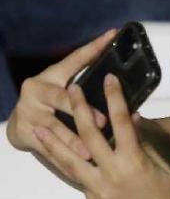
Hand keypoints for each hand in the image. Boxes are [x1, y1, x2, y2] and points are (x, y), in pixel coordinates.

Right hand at [6, 29, 116, 184]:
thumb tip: (120, 69)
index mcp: (52, 75)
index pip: (75, 58)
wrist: (21, 123)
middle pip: (61, 98)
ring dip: (73, 140)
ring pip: (55, 128)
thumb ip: (89, 76)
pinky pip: (47, 147)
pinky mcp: (25, 133)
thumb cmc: (53, 102)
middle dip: (82, 109)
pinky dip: (63, 155)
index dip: (94, 47)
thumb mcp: (66, 86)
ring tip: (90, 152)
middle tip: (103, 120)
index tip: (112, 35)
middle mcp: (37, 90)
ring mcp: (29, 112)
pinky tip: (77, 163)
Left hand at [29, 73, 169, 198]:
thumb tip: (132, 120)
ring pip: (70, 162)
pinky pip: (83, 184)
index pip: (122, 121)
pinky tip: (66, 162)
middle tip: (70, 90)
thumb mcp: (160, 167)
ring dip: (52, 143)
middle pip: (89, 136)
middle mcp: (113, 173)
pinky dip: (77, 171)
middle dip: (78, 110)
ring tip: (39, 128)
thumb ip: (141, 144)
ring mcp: (100, 191)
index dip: (114, 98)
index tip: (108, 79)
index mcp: (134, 160)